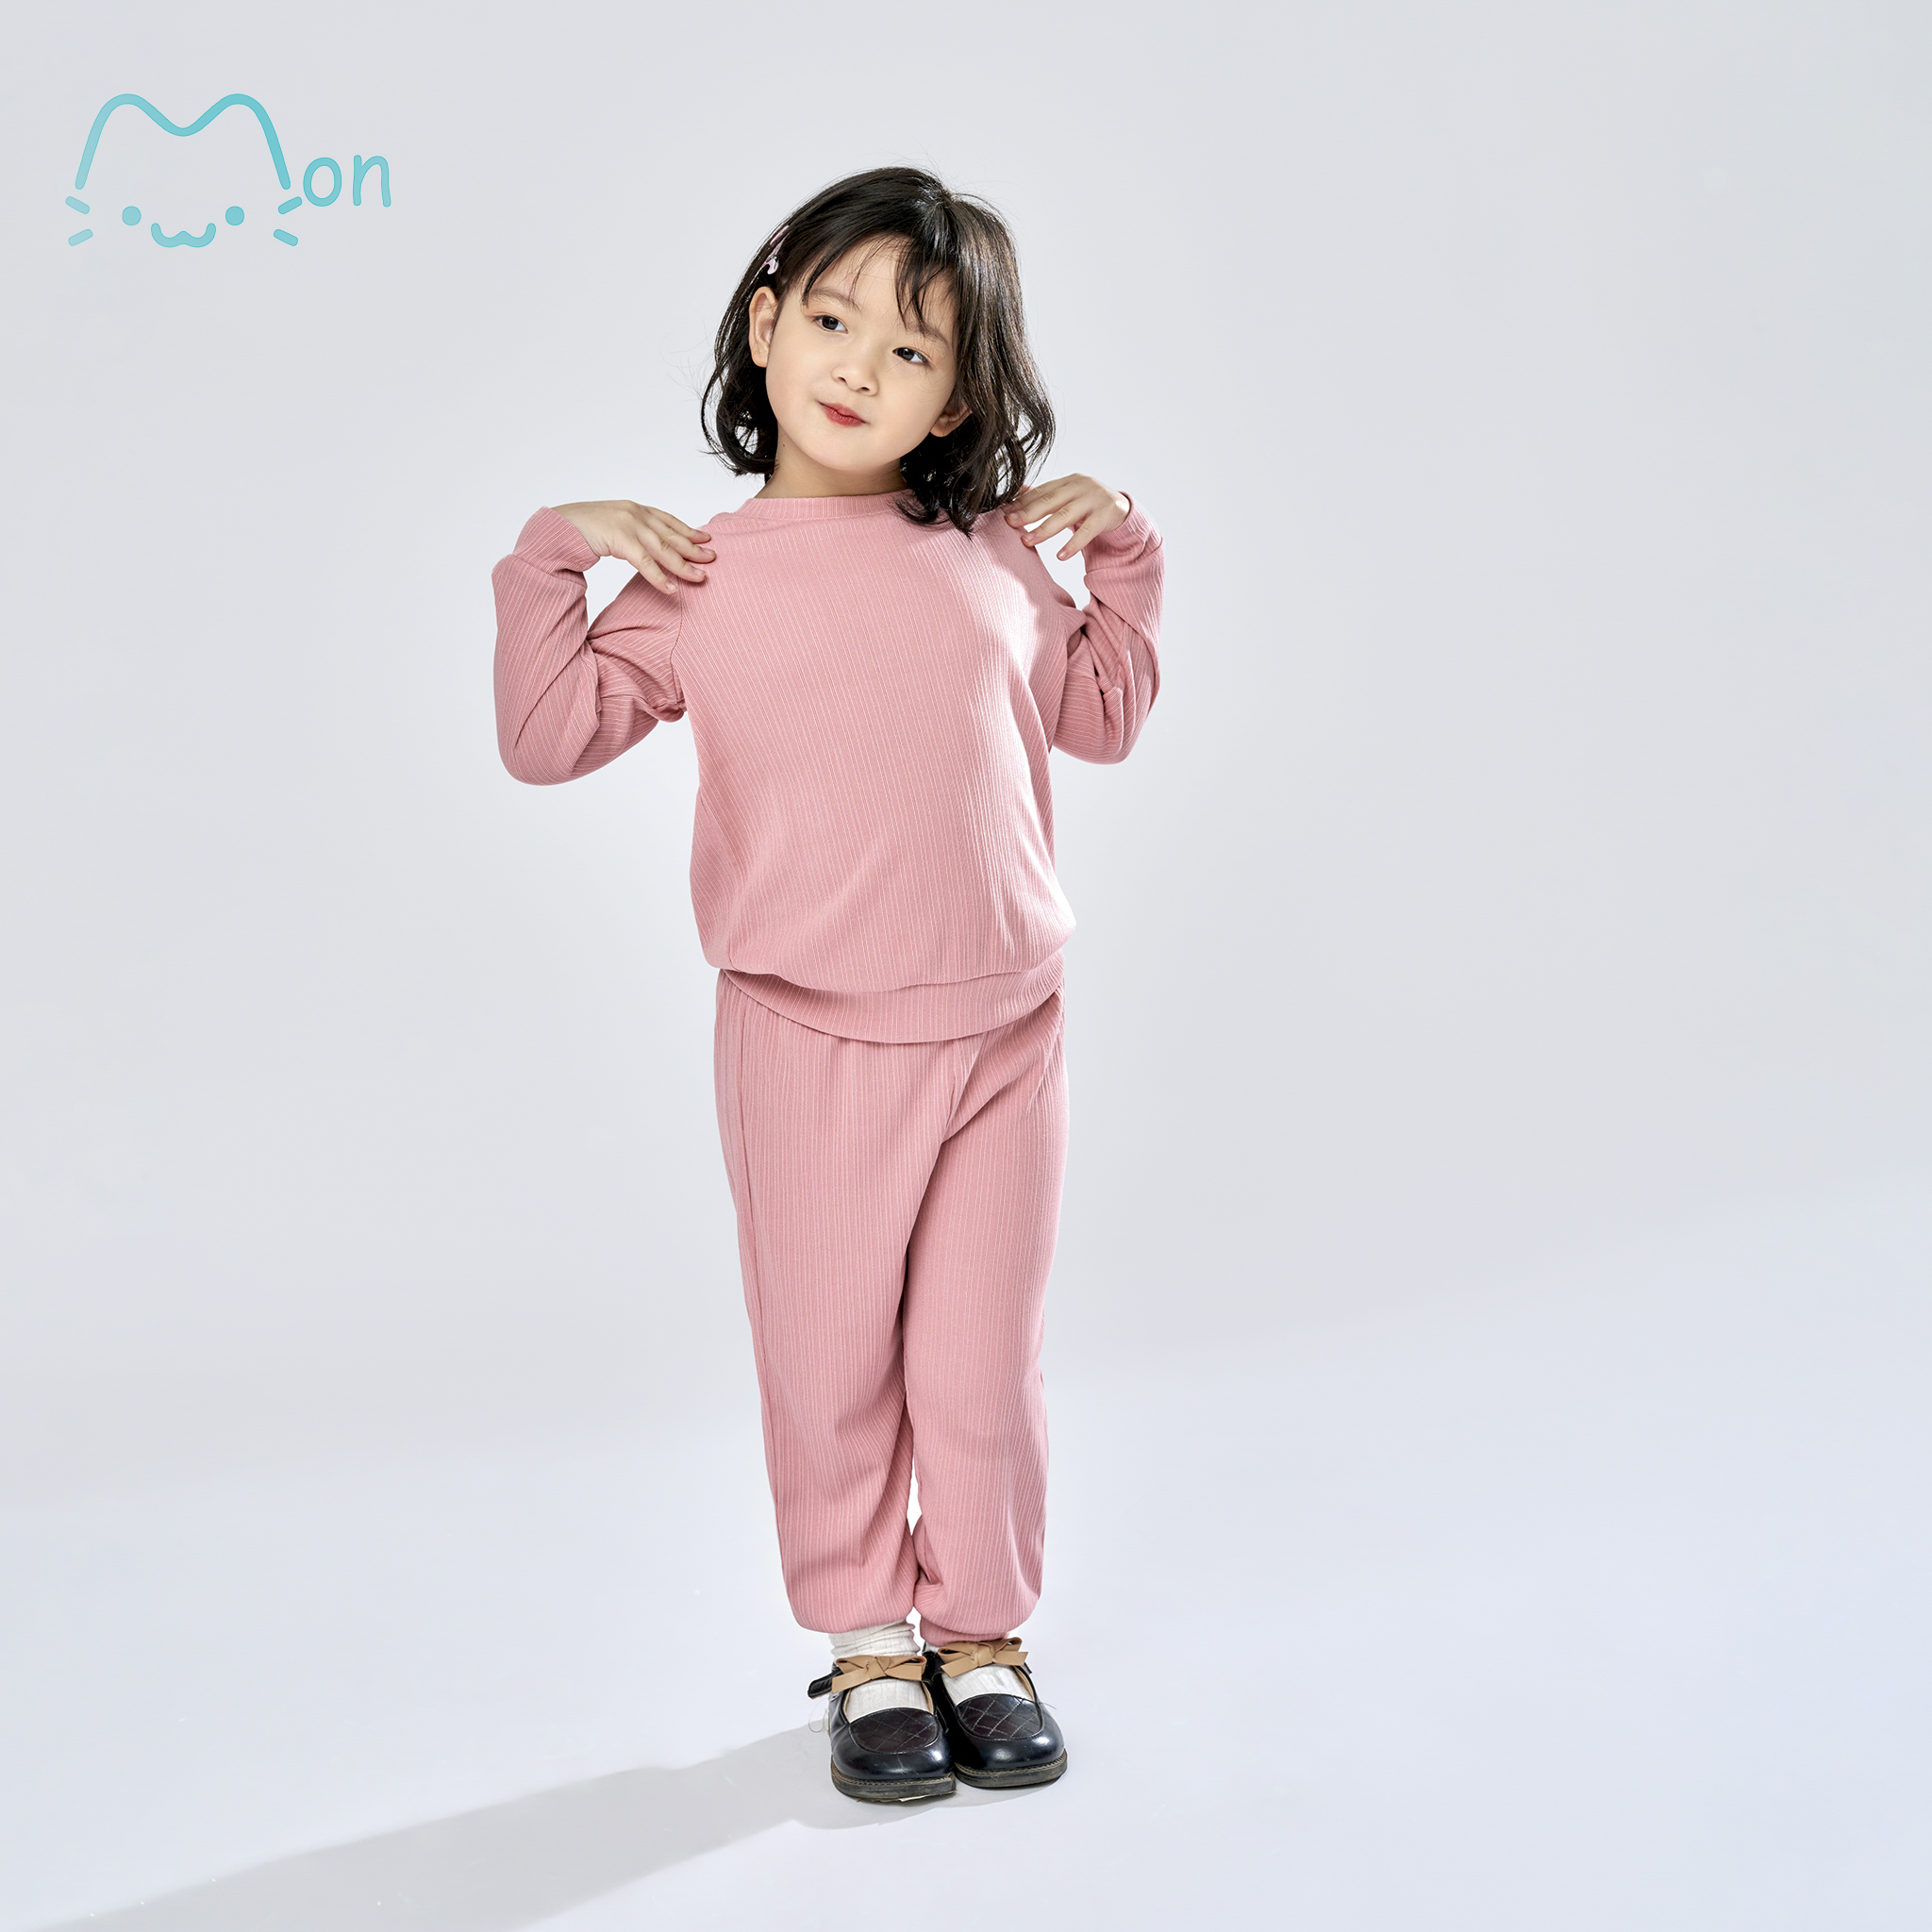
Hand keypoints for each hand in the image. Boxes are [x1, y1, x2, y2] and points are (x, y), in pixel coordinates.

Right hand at [550, 500, 713, 592]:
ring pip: (663, 548)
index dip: (688, 529)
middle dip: (694, 547)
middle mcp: (634, 513)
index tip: (706, 537)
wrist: (556, 526)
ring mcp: (627, 524)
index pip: (668, 520)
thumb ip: (630, 533)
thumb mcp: (611, 526)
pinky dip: (659, 577)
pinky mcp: (619, 538)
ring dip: (683, 564)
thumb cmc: (580, 529)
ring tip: (700, 577)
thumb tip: (644, 547)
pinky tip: (671, 589)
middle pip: (671, 534)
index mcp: (633, 508)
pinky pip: (644, 562)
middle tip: (712, 558)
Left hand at [1005, 475, 1130, 559]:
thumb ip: (1046, 496)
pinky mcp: (1106, 515)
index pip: (1042, 490)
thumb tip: (1016, 492)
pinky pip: (1087, 532)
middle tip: (1010, 523)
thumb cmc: (1088, 505)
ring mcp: (1094, 499)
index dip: (1023, 501)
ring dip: (1045, 529)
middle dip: (1028, 512)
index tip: (1004, 511)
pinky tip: (1060, 556)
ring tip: (1027, 540)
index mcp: (1069, 480)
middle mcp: (1081, 486)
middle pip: (1051, 500)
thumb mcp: (1068, 497)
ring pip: (1066, 515)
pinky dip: (1073, 544)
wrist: (1122, 509)